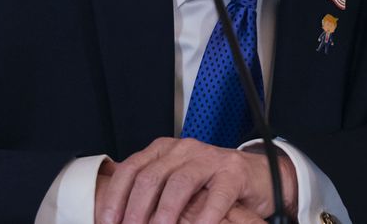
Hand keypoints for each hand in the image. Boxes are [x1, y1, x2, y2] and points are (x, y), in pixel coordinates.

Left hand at [93, 137, 296, 223]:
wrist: (258, 176)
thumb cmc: (212, 183)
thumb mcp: (177, 183)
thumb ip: (152, 194)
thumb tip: (121, 218)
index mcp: (164, 150)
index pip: (131, 169)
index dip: (116, 196)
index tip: (108, 220)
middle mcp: (184, 150)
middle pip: (151, 176)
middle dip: (136, 208)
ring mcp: (209, 159)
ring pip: (180, 182)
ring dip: (165, 212)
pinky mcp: (233, 173)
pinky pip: (216, 196)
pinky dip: (204, 217)